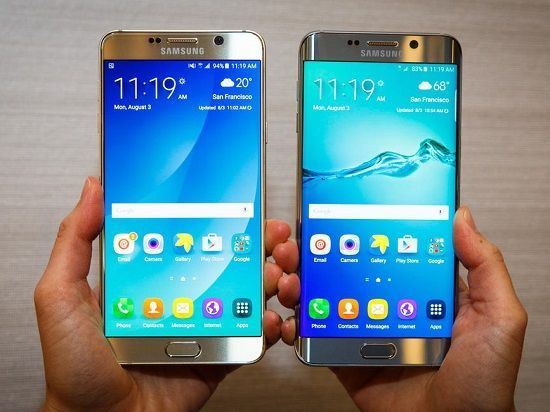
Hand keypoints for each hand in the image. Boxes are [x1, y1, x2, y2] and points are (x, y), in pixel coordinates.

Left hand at [35, 177, 293, 410]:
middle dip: (257, 244)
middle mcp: (180, 297)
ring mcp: (203, 325)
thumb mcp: (62, 295)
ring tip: (279, 271)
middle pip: (227, 261)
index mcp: (151, 277)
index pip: (191, 237)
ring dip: (271, 277)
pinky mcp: (217, 354)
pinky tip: (269, 317)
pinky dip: (268, 325)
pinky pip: (250, 336)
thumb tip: (93, 189)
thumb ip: (75, 241)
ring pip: (247, 293)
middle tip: (274, 234)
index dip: (219, 218)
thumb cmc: (76, 367)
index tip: (241, 203)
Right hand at [279, 207, 526, 410]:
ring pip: (328, 300)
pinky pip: (319, 337)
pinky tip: (289, 316)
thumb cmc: (482, 383)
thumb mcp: (498, 318)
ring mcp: (367, 331)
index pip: (388, 249)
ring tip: (290, 276)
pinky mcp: (349, 358)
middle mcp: (391, 306)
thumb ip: (485, 267)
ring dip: (303, 284)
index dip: (363, 231)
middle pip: (350, 270)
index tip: (338, 214)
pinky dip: (299, 326)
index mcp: (422, 291)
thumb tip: (461, 218)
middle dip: (320, 253)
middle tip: (300, 243)